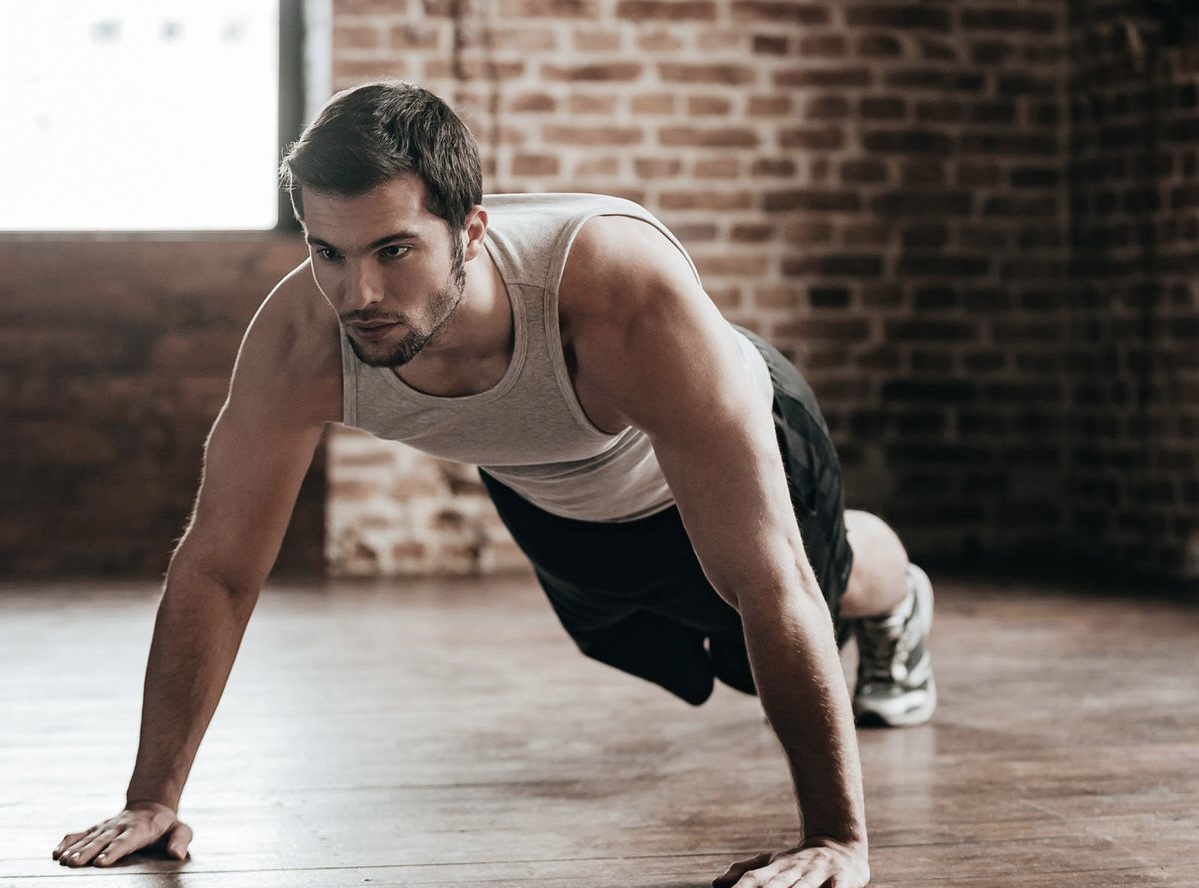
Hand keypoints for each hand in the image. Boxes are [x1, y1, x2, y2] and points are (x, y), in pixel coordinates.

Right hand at [52, 800, 191, 867]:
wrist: (151, 807)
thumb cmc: (166, 826)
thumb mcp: (180, 830)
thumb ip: (180, 840)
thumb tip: (177, 854)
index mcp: (140, 829)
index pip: (126, 841)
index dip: (113, 851)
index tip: (101, 862)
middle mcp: (120, 827)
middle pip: (102, 841)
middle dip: (88, 852)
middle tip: (74, 863)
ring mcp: (106, 827)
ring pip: (88, 838)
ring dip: (75, 849)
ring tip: (62, 860)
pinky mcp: (96, 829)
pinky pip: (80, 834)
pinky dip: (68, 842)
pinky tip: (56, 852)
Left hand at [713, 837, 869, 887]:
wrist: (838, 842)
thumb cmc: (798, 861)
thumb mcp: (772, 863)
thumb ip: (746, 872)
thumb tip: (717, 883)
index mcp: (777, 867)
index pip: (754, 879)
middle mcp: (796, 869)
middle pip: (777, 885)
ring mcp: (819, 872)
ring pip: (805, 887)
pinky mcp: (844, 876)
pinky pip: (839, 886)